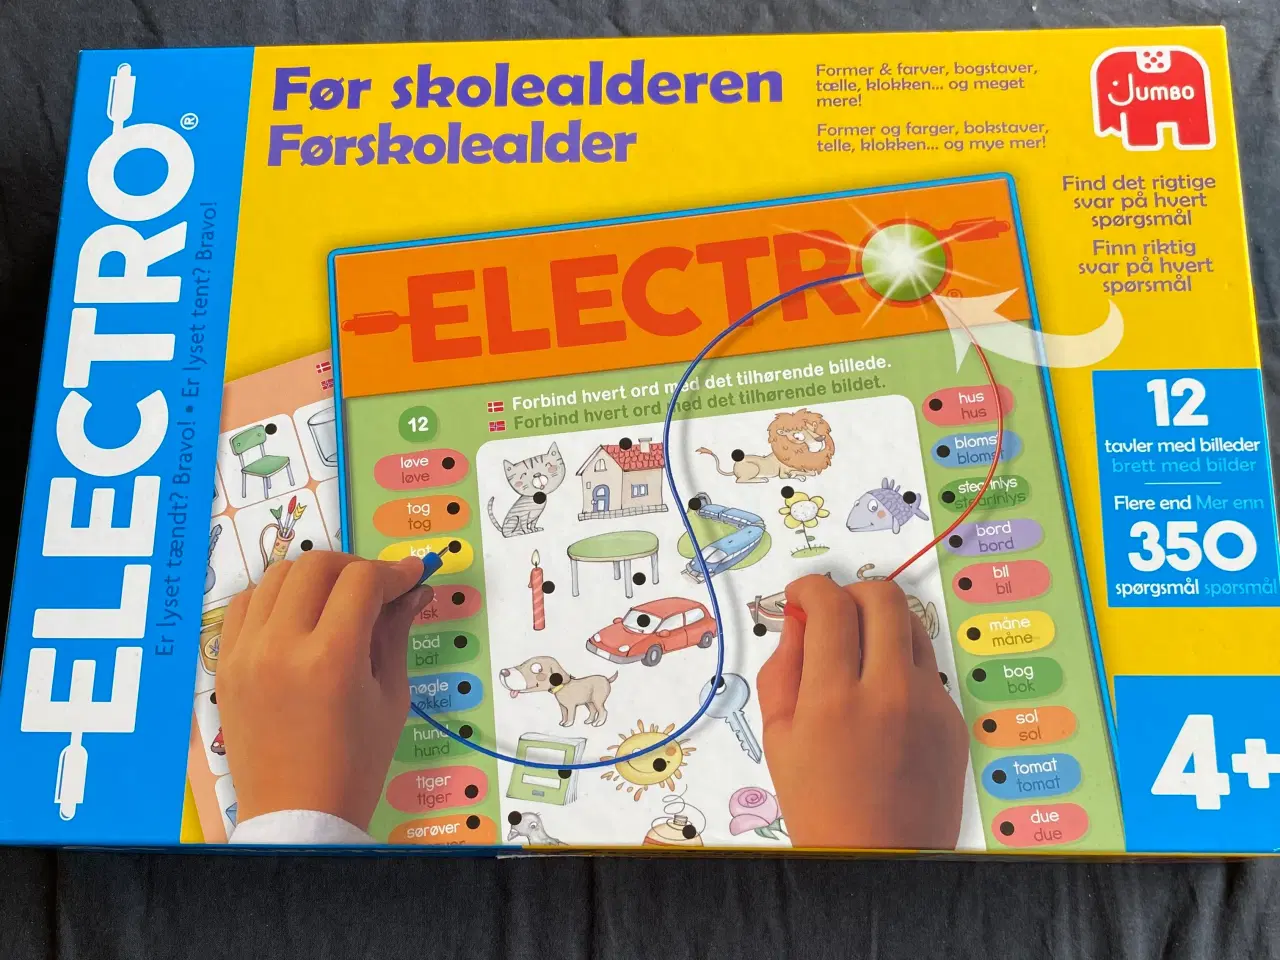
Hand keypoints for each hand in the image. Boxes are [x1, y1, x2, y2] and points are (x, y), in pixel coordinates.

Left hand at [217, 552, 430, 829]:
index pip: (362, 581)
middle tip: (377, 588)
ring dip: (314, 577)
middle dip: (355, 567)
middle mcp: (281, 646)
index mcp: (330, 659)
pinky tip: (297, 615)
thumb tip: (413, 589)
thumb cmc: (356, 763)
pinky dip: (274, 596)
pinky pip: (245, 604)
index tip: (412, 576)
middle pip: (316, 566)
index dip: (394, 571)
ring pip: (276, 576)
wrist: (297, 814)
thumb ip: (395, 633)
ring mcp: (245, 653)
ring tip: (336, 600)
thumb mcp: (390, 696)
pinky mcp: (226, 664)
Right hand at [757, 574, 968, 850]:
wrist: (879, 857)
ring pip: (912, 625)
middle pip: (883, 597)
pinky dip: (902, 665)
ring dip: (882, 624)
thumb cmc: (818, 803)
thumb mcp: (779, 735)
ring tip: (860, 655)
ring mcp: (929, 704)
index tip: (802, 596)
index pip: (830, 604)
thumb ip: (784, 666)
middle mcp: (888, 691)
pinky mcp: (953, 718)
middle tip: (835, 616)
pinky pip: (928, 667)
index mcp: (834, 698)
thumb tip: (800, 618)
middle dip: (852, 593)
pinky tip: (884, 699)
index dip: (810, 587)